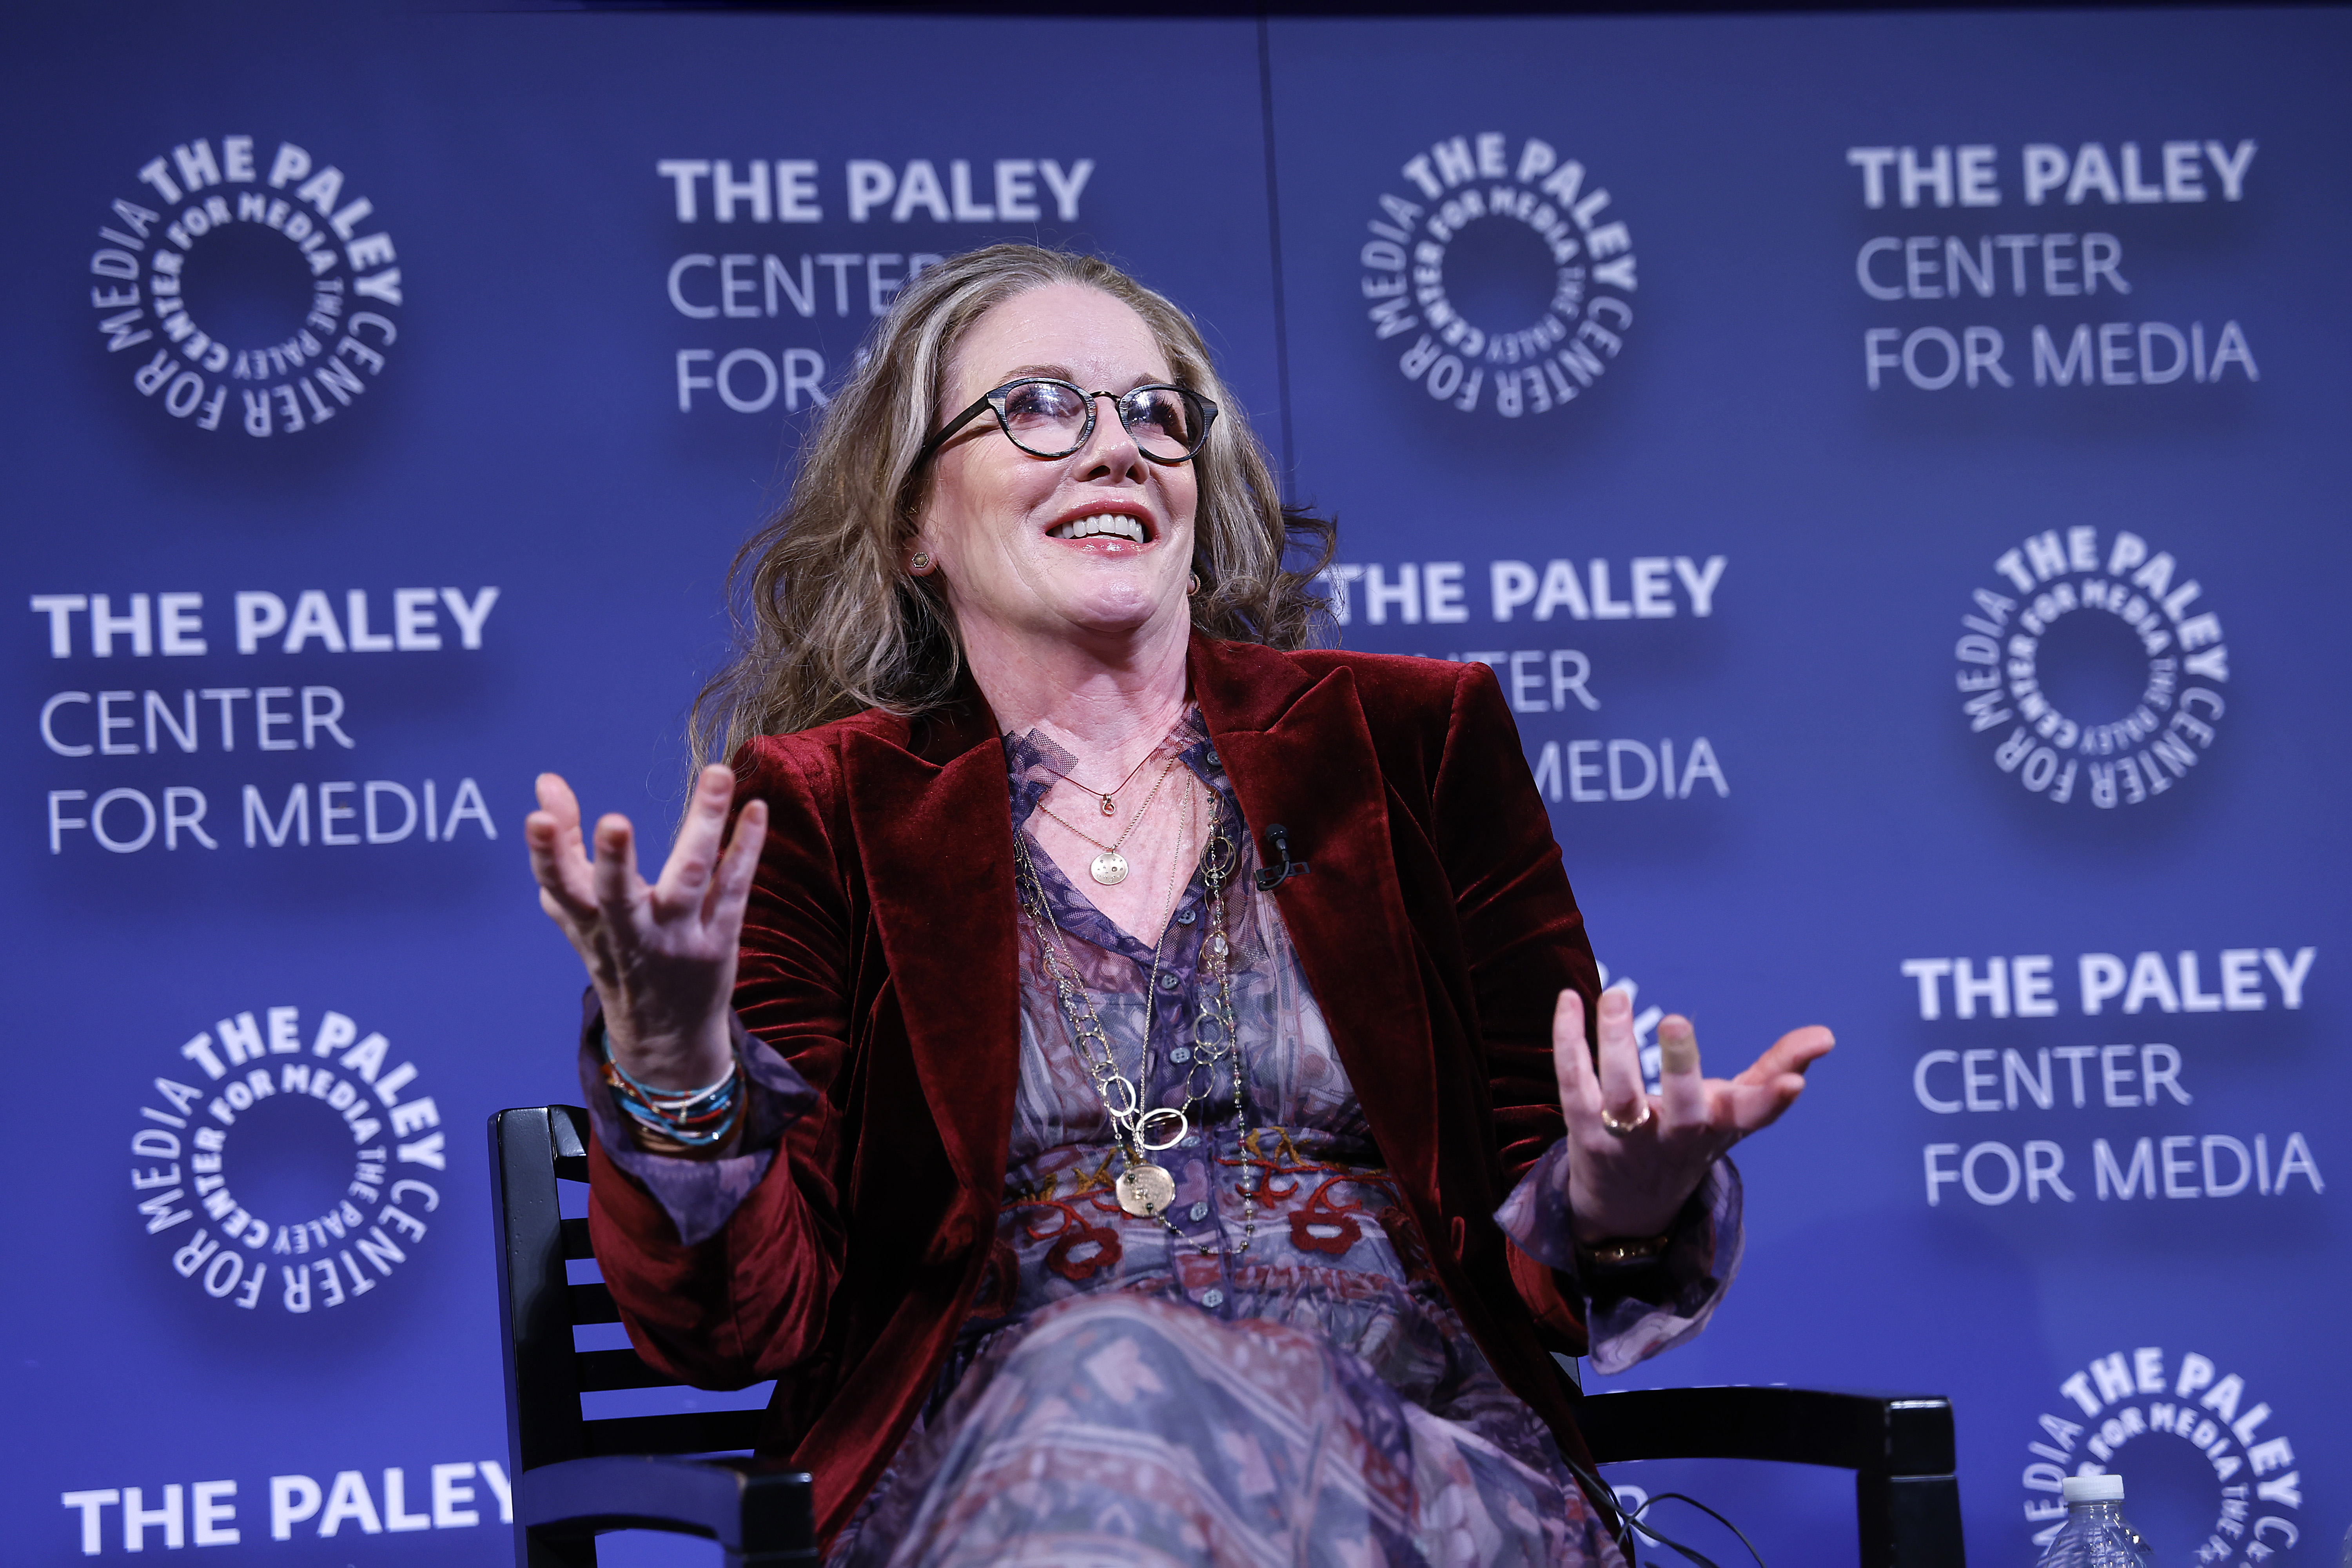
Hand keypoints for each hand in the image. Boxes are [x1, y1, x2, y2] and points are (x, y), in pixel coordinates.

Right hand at [525, 765, 767, 1090]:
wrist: (664, 1036)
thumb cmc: (616, 956)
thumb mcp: (580, 911)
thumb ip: (562, 846)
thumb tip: (546, 781)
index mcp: (589, 924)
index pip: (561, 886)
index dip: (547, 853)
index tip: (537, 818)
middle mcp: (631, 934)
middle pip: (618, 897)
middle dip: (613, 861)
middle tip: (614, 822)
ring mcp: (678, 940)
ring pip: (688, 880)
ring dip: (703, 825)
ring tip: (717, 774)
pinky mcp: (719, 942)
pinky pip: (732, 890)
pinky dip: (746, 847)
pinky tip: (756, 808)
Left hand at [1552, 987, 1832, 1243]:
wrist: (1628, 1205)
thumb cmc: (1690, 1139)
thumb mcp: (1735, 1113)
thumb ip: (1776, 1070)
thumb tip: (1826, 1035)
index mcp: (1718, 1129)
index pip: (1752, 1118)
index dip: (1773, 1101)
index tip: (1793, 1084)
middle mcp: (1675, 1138)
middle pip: (1683, 1111)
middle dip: (1682, 1069)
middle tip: (1679, 1021)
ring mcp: (1627, 1139)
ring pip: (1619, 1094)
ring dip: (1614, 1043)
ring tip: (1615, 997)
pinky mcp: (1583, 1131)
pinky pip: (1573, 1083)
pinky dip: (1568, 1041)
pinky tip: (1569, 999)